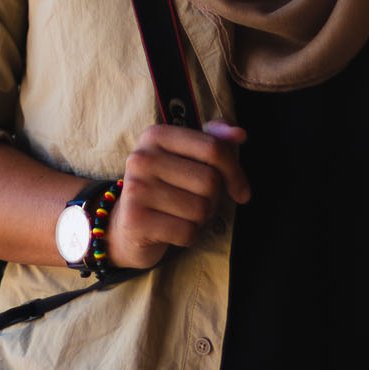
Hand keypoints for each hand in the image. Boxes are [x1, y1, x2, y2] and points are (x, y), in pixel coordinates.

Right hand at [107, 120, 249, 270]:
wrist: (128, 226)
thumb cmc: (167, 187)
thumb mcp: (187, 158)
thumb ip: (214, 141)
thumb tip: (240, 134)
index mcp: (156, 135)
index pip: (212, 148)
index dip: (235, 172)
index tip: (240, 190)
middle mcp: (142, 158)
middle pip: (210, 181)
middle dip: (214, 199)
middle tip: (197, 202)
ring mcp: (136, 189)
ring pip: (201, 209)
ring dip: (201, 219)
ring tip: (183, 214)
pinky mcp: (136, 220)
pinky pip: (187, 231)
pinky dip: (188, 235)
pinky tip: (173, 229)